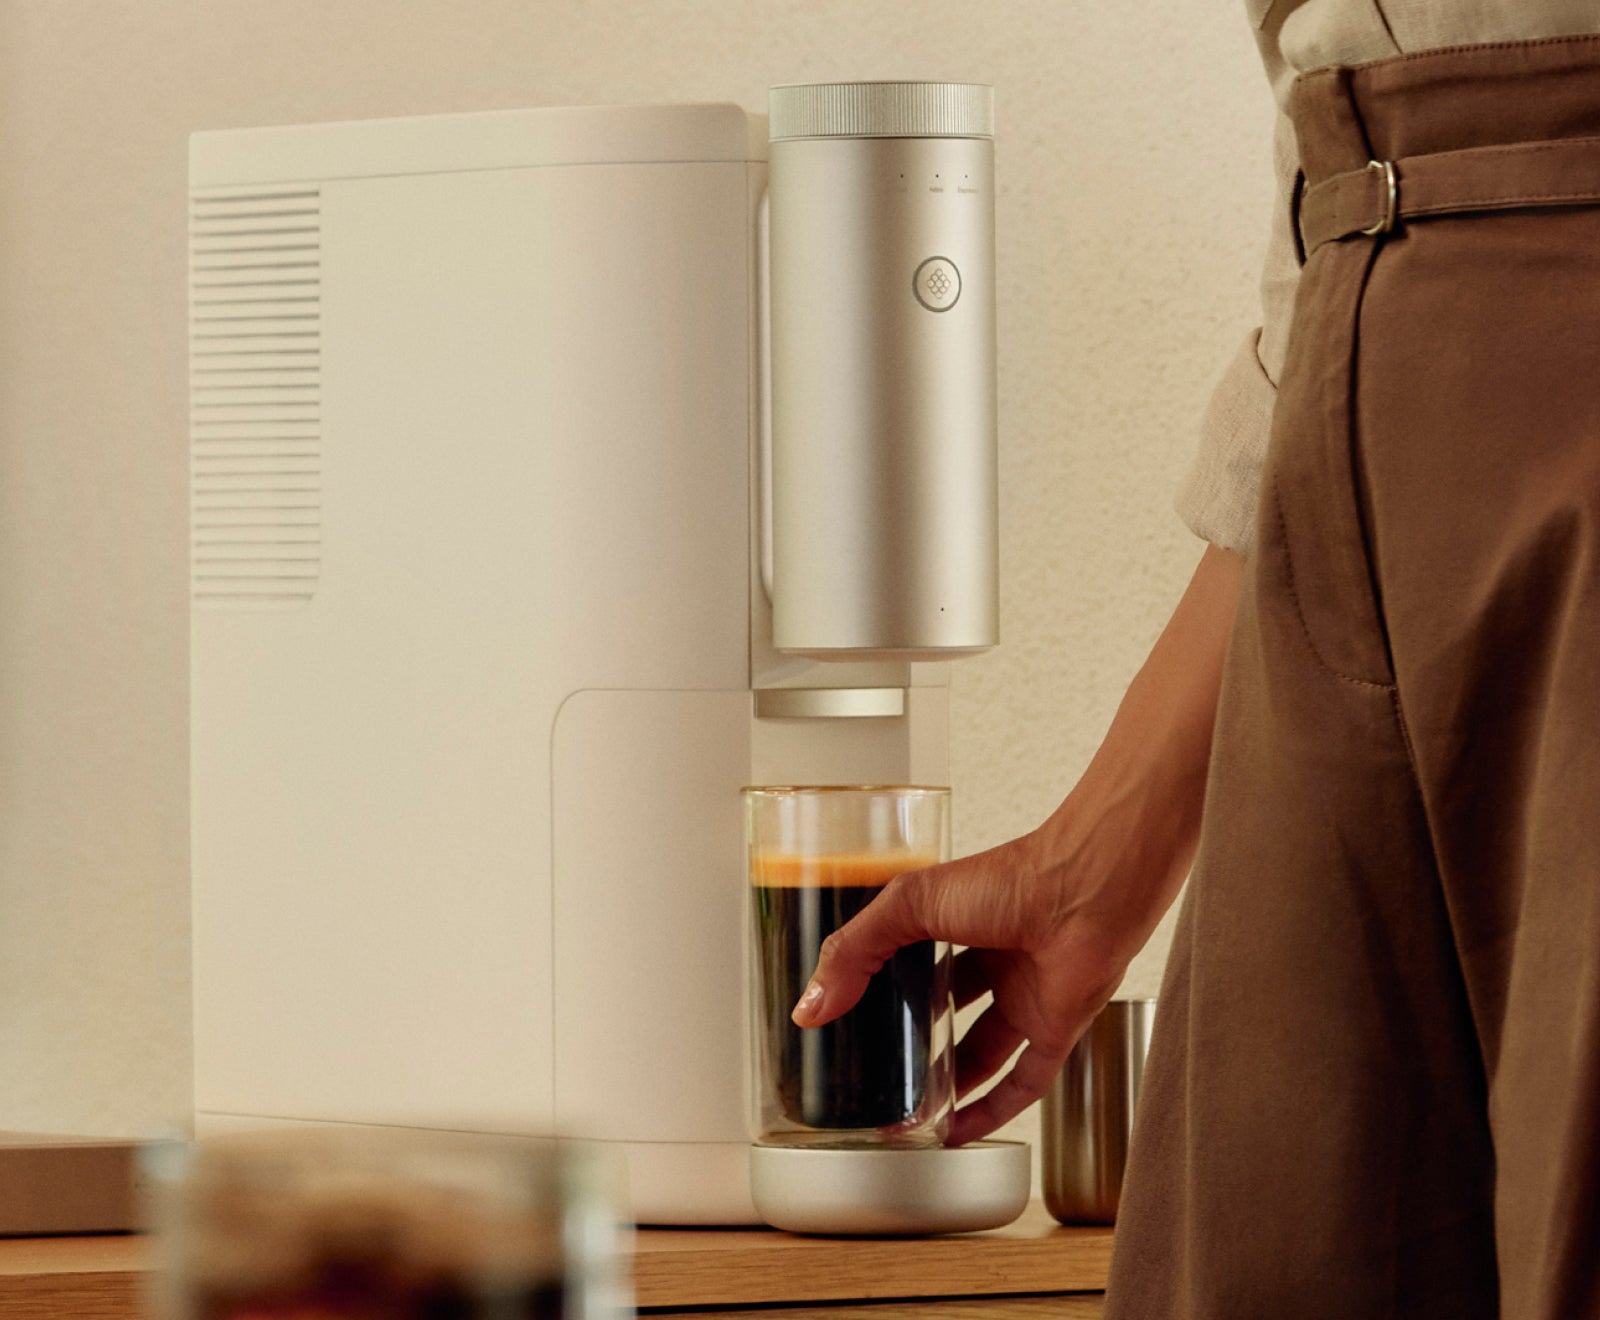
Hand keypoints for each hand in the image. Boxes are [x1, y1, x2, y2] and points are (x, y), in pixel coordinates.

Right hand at [791, 819, 1155, 1145]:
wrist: (1085, 892)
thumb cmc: (1010, 880)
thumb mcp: (909, 906)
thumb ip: (856, 952)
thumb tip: (810, 1007)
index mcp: (958, 922)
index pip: (912, 959)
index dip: (880, 987)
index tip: (843, 1017)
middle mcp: (993, 960)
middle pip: (947, 1009)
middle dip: (913, 1041)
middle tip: (873, 1073)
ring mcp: (1025, 997)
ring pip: (982, 1052)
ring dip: (948, 1082)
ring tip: (907, 1111)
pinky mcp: (1055, 1030)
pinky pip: (1023, 1083)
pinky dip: (991, 1110)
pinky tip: (958, 1130)